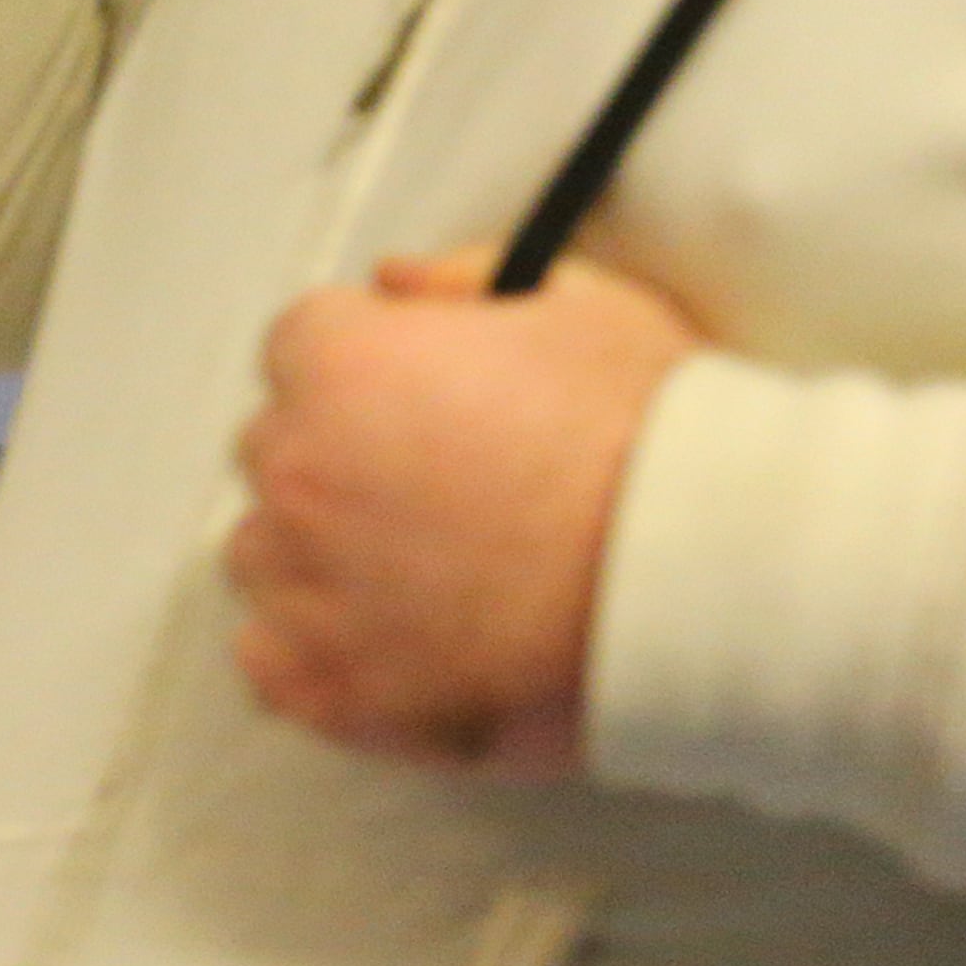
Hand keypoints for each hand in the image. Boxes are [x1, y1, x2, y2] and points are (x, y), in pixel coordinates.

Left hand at [227, 247, 701, 775]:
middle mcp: (296, 472)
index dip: (368, 367)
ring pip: (264, 555)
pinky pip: (269, 660)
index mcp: (343, 368)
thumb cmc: (652, 436)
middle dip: (340, 459)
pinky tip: (394, 642)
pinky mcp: (322, 687)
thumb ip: (465, 278)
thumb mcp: (583, 304)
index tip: (424, 398)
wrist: (701, 583)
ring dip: (320, 556)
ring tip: (429, 574)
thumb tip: (391, 284)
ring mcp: (301, 587)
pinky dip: (315, 651)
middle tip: (442, 491)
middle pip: (280, 452)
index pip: (302, 346)